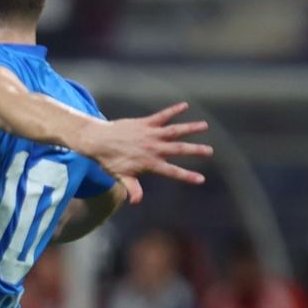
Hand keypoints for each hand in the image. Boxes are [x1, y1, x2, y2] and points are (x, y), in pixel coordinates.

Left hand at [76, 103, 210, 204]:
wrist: (98, 141)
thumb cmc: (109, 161)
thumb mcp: (121, 177)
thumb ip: (132, 188)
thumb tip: (137, 202)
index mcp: (150, 163)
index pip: (172, 171)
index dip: (187, 176)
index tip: (201, 179)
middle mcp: (153, 148)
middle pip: (178, 149)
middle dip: (195, 150)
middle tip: (210, 151)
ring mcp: (150, 134)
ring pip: (174, 130)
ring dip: (190, 128)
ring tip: (204, 125)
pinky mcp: (146, 123)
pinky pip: (162, 115)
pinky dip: (173, 110)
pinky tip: (185, 105)